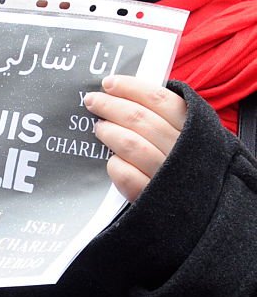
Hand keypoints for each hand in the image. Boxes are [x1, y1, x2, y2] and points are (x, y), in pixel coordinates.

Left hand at [84, 75, 186, 201]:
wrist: (203, 213)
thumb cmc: (189, 168)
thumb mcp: (191, 139)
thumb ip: (167, 119)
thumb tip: (128, 95)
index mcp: (196, 129)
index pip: (160, 99)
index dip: (131, 88)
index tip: (109, 83)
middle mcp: (184, 151)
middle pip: (140, 119)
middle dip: (111, 106)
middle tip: (92, 101)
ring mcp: (168, 176)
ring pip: (131, 144)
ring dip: (110, 132)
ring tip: (100, 128)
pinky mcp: (153, 199)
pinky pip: (126, 176)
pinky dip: (115, 165)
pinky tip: (112, 161)